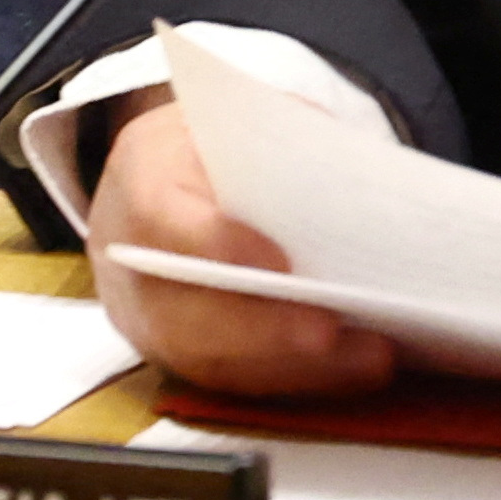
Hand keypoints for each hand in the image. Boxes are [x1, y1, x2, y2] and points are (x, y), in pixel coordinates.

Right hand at [81, 99, 395, 398]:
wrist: (159, 181)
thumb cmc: (214, 148)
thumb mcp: (242, 118)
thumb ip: (286, 142)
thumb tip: (360, 180)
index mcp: (139, 177)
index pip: (161, 216)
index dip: (214, 243)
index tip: (278, 263)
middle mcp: (129, 260)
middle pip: (183, 311)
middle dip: (263, 329)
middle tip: (330, 330)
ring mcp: (146, 316)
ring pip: (211, 360)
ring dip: (294, 367)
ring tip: (371, 357)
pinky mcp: (178, 355)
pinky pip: (234, 380)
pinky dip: (298, 379)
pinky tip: (355, 368)